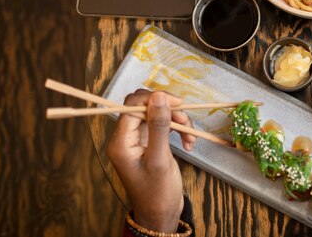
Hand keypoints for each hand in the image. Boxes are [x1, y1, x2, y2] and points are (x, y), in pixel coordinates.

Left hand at [107, 90, 195, 231]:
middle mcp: (126, 138)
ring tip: (190, 136)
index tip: (177, 103)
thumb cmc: (157, 193)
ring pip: (156, 114)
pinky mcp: (148, 143)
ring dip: (176, 120)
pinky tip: (188, 142)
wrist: (161, 215)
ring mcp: (137, 140)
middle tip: (185, 118)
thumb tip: (158, 96)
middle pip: (144, 106)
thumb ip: (158, 126)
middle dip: (167, 109)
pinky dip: (177, 129)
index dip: (154, 99)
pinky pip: (162, 125)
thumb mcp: (160, 159)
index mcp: (121, 142)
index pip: (132, 106)